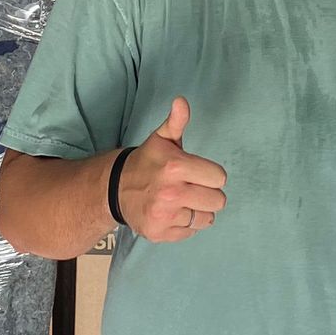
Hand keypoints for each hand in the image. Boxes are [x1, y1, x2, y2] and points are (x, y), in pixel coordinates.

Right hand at [115, 98, 227, 244]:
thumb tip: (181, 101)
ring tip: (182, 201)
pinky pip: (191, 232)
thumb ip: (177, 121)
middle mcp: (171, 193)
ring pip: (207, 219)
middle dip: (207, 194)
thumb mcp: (162, 139)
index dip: (210, 175)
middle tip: (191, 188)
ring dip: (198, 211)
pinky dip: (185, 225)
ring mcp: (165, 216)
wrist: (115, 188)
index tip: (197, 173)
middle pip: (218, 201)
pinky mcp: (159, 233)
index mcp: (176, 167)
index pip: (219, 178)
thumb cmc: (147, 162)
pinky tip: (173, 214)